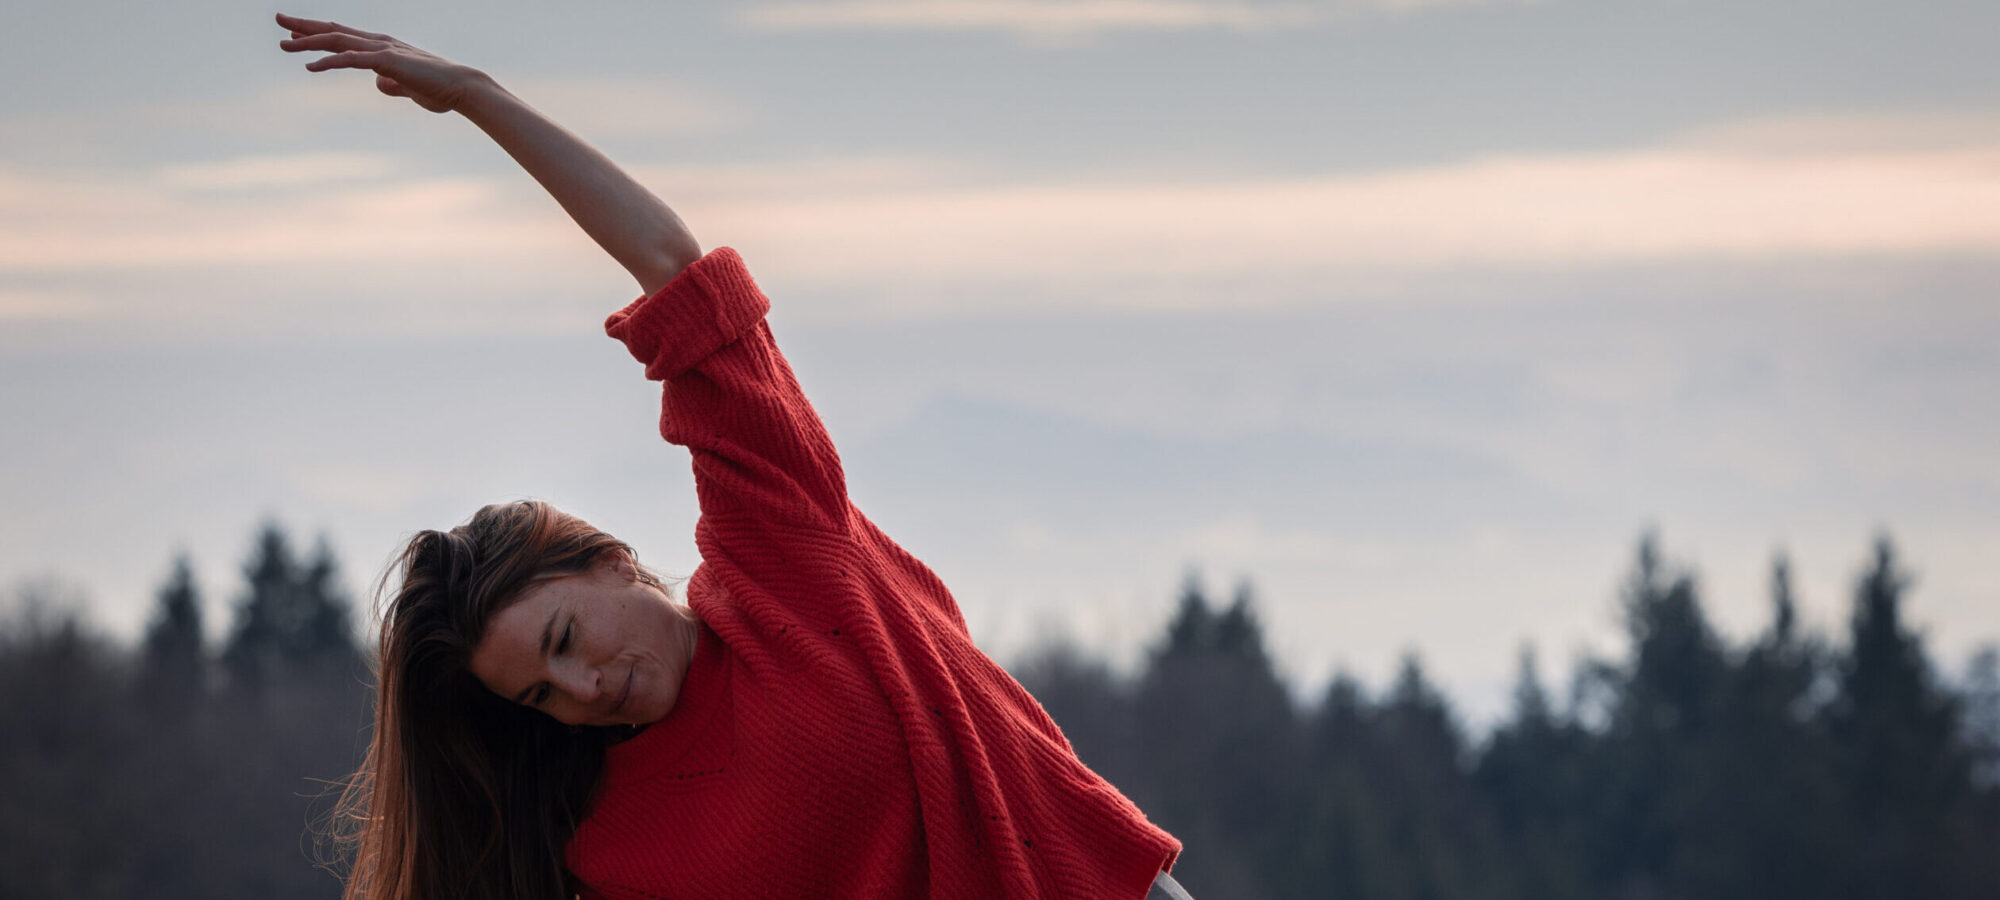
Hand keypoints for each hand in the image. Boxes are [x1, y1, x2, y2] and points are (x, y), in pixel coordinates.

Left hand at [276, 13, 482, 113]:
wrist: (461, 89)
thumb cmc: (438, 90)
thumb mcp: (409, 89)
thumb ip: (392, 85)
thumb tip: (379, 84)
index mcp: (383, 48)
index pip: (344, 38)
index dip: (318, 34)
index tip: (295, 34)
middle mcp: (379, 43)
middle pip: (334, 31)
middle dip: (304, 26)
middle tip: (278, 21)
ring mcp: (382, 50)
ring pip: (337, 41)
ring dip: (309, 41)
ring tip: (284, 43)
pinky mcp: (386, 61)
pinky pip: (351, 59)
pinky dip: (329, 61)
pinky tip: (311, 66)